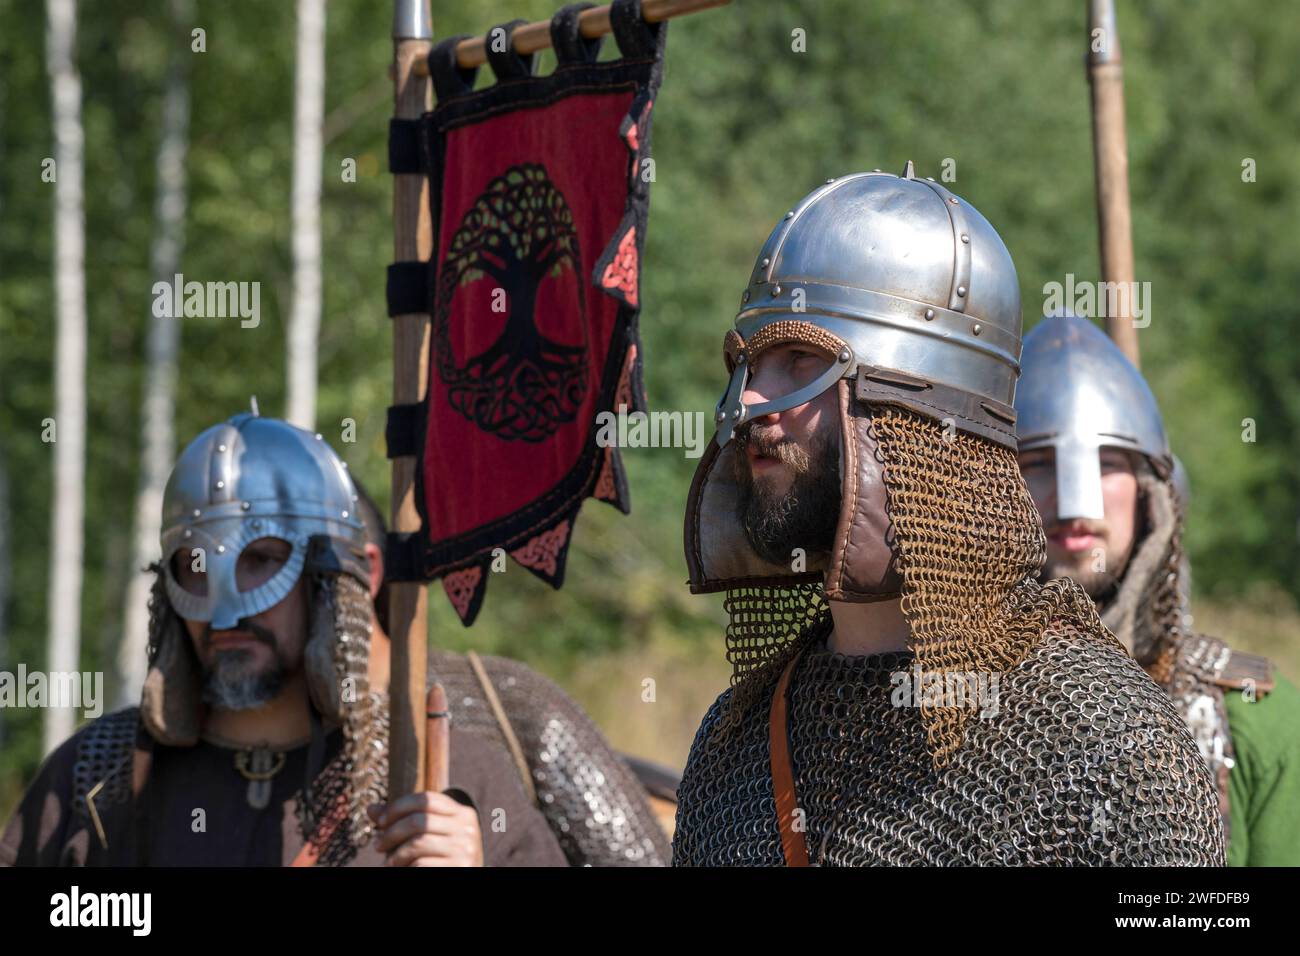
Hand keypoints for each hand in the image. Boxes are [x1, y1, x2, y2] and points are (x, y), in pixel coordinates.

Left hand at [368, 792, 482, 866]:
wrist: (464, 875)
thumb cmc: (441, 856)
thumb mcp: (428, 834)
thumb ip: (403, 820)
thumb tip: (371, 809)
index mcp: (462, 813)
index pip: (426, 799)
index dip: (398, 807)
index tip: (380, 821)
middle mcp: (467, 828)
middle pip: (419, 821)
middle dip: (392, 833)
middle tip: (378, 845)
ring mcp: (465, 849)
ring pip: (419, 843)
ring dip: (396, 854)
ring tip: (389, 862)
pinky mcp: (459, 867)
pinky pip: (422, 864)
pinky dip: (406, 867)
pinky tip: (402, 869)